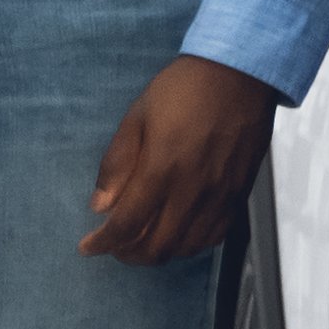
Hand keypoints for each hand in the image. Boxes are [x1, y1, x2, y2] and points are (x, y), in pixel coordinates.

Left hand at [78, 54, 279, 266]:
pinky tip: (177, 236)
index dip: (103, 243)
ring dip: (159, 253)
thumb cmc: (183, 90)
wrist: (239, 74)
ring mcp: (220, 196)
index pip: (127, 224)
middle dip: (128, 254)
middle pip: (157, 246)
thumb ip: (117, 165)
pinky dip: (191, 245)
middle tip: (113, 247)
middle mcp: (193, 190)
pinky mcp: (240, 195)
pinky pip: (215, 236)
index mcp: (162, 169)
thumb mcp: (136, 117)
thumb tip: (99, 206)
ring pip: (187, 247)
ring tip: (141, 244)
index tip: (88, 247)